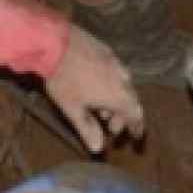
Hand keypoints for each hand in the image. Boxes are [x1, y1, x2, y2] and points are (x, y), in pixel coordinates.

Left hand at [44, 25, 145, 152]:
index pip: (136, 115)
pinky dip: (111, 84)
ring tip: (100, 109)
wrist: (55, 43)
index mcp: (118, 95)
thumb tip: (98, 149)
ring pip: (123, 85)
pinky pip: (116, 72)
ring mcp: (116, 62)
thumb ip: (87, 129)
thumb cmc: (64, 80)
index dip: (137, 128)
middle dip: (123, 117)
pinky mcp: (107, 50)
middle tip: (110, 128)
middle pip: (130, 101)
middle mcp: (123, 78)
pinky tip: (97, 85)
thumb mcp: (73, 109)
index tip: (135, 137)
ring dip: (116, 100)